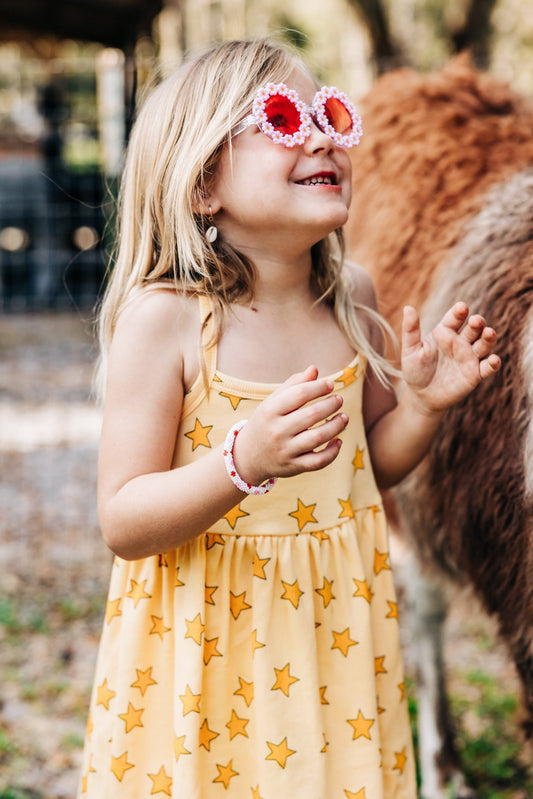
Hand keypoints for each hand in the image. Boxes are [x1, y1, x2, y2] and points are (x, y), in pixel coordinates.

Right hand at [232, 365, 348, 484]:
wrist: (247, 456)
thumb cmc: (266, 422)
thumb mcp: (273, 402)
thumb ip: (293, 385)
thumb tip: (314, 369)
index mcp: (270, 411)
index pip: (299, 394)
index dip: (318, 387)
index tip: (330, 385)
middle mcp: (276, 431)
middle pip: (311, 415)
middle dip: (331, 405)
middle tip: (339, 399)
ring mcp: (285, 450)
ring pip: (317, 438)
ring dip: (336, 426)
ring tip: (344, 417)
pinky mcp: (293, 467)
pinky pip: (317, 461)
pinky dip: (332, 452)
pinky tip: (338, 441)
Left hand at [400, 302, 500, 413]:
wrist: (421, 396)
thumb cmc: (415, 370)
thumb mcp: (410, 350)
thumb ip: (411, 330)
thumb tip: (407, 307)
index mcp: (445, 332)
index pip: (454, 318)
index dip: (459, 312)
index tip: (461, 308)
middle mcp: (460, 342)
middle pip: (474, 329)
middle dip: (477, 323)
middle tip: (476, 321)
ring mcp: (469, 357)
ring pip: (484, 344)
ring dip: (488, 338)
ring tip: (489, 333)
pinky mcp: (475, 374)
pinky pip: (488, 367)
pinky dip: (493, 363)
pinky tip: (494, 359)